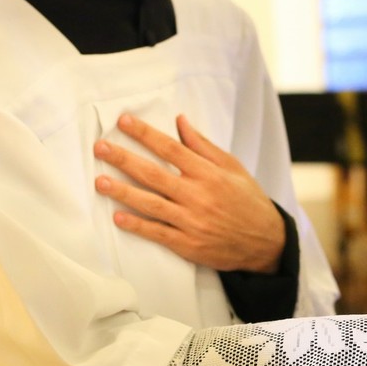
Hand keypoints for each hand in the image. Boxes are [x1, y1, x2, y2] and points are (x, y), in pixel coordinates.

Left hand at [93, 114, 285, 273]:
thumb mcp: (232, 167)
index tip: (123, 121)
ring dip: (123, 192)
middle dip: (124, 159)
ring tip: (100, 182)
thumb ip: (203, 146)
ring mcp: (192, 222)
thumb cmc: (248, 201)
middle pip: (154, 174)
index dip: (145, 134)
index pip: (171, 148)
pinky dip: (137, 226)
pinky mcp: (189, 244)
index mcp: (209, 173)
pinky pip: (158, 234)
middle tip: (100, 148)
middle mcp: (198, 196)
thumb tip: (180, 121)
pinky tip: (118, 217)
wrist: (266, 243)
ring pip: (151, 203)